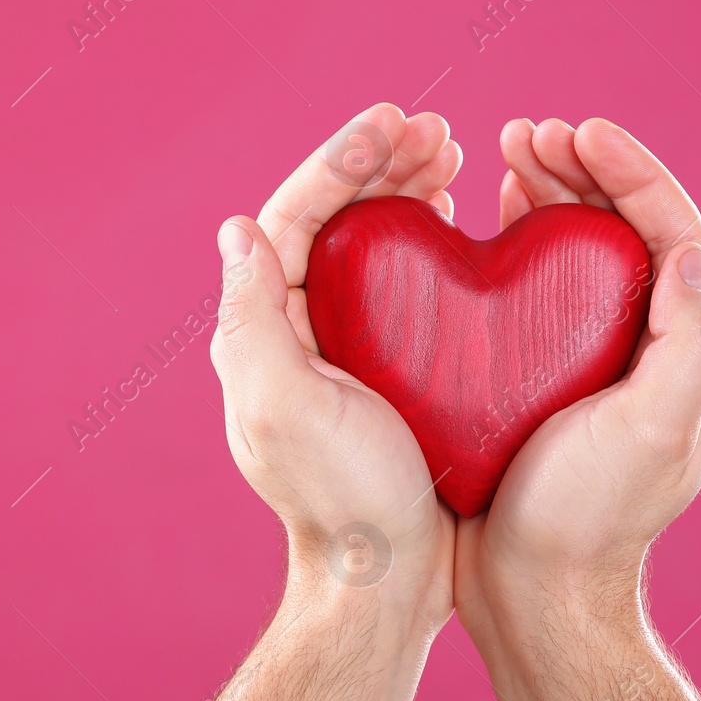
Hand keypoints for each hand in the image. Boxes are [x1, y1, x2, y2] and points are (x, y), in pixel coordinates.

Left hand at [210, 103, 461, 621]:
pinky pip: (403, 286)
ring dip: (405, 193)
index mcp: (264, 330)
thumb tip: (237, 227)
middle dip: (379, 166)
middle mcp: (295, 331)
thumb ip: (253, 319)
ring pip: (368, 246)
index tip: (397, 120)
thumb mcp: (288, 407)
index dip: (342, 160)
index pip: (293, 216)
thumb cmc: (344, 498)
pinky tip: (464, 223)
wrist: (386, 580)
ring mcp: (342, 349)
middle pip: (332, 221)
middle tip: (438, 132)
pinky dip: (430, 243)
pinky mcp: (387, 371)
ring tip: (454, 158)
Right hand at [455, 116, 700, 642]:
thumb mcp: (651, 432)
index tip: (577, 129)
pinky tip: (478, 224)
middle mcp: (640, 348)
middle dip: (580, 170)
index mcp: (681, 352)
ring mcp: (584, 361)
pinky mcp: (532, 376)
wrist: (530, 592)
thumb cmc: (585, 518)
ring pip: (574, 253)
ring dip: (546, 196)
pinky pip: (529, 290)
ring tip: (502, 159)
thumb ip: (688, 344)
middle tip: (524, 134)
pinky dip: (510, 244)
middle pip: (621, 231)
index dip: (630, 170)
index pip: (671, 231)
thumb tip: (689, 252)